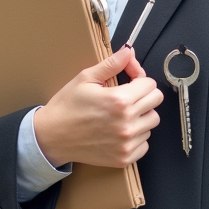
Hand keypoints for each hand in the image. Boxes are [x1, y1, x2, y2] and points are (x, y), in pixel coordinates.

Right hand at [32, 46, 162, 169]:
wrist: (52, 136)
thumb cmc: (67, 106)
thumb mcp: (85, 78)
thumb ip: (112, 64)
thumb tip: (129, 51)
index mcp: (119, 100)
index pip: (150, 84)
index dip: (139, 79)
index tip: (129, 81)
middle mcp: (127, 123)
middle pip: (156, 102)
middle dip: (143, 95)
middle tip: (126, 96)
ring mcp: (127, 142)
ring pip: (151, 123)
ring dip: (140, 116)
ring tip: (120, 115)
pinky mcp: (124, 157)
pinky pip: (145, 144)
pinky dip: (136, 137)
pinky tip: (119, 131)